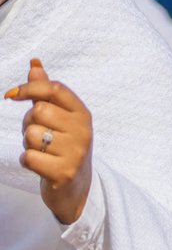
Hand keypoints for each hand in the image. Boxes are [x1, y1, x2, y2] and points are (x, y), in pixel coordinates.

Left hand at [4, 59, 93, 224]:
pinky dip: (27, 160)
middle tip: (37, 133)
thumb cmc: (64, 146)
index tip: (11, 94)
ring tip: (41, 150)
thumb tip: (35, 63)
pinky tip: (40, 165)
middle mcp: (82, 130)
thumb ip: (46, 91)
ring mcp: (75, 152)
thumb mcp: (61, 117)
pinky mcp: (62, 172)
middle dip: (28, 122)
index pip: (55, 89)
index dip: (29, 87)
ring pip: (31, 134)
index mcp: (82, 113)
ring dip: (28, 143)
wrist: (77, 187)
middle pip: (38, 111)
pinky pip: (29, 157)